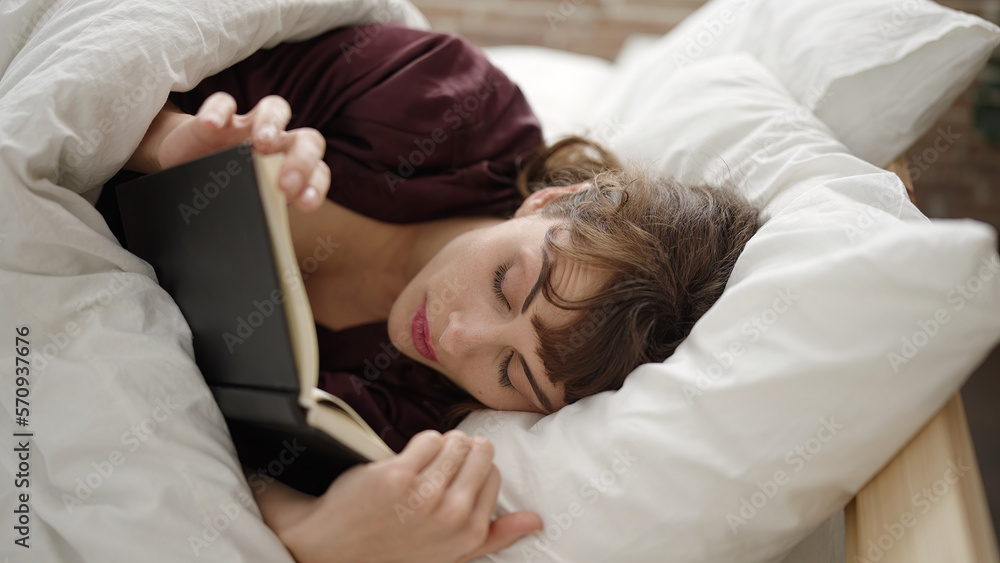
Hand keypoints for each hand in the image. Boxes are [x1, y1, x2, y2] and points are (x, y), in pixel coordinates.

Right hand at [157, 92, 329, 210]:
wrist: (184, 168)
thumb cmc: (223, 193)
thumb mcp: (243, 207)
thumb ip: (259, 215)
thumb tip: (263, 243)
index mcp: (290, 170)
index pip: (318, 173)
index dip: (316, 186)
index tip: (303, 204)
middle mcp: (277, 146)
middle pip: (307, 140)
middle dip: (302, 160)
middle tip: (285, 184)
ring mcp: (248, 127)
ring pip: (275, 108)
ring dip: (272, 123)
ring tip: (258, 143)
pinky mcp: (219, 117)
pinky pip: (223, 103)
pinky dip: (218, 110)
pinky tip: (211, 126)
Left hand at [278, 430, 542, 562]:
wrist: (333, 553)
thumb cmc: (394, 551)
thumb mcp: (452, 555)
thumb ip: (495, 536)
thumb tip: (536, 520)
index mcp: (470, 531)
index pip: (493, 472)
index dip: (470, 470)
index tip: (449, 479)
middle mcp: (453, 514)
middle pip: (479, 451)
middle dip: (460, 452)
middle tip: (434, 469)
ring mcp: (425, 494)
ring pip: (455, 440)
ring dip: (438, 446)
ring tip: (418, 467)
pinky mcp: (398, 475)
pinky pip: (426, 438)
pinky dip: (416, 445)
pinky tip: (401, 464)